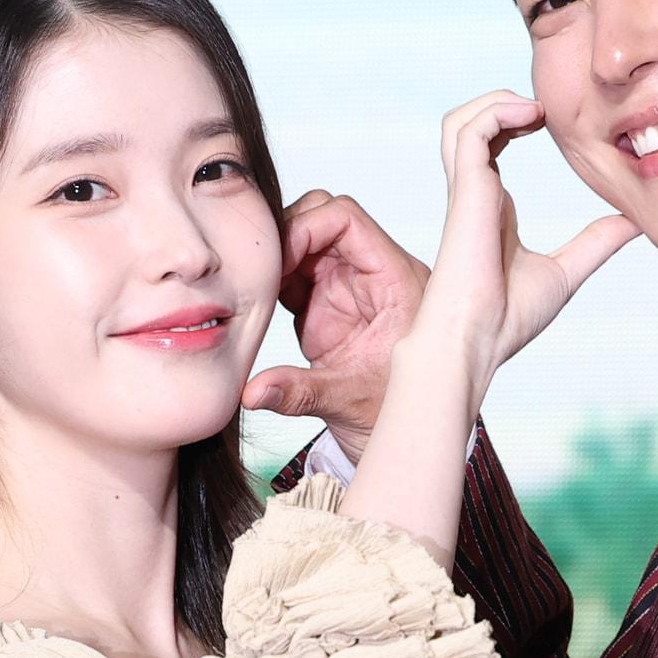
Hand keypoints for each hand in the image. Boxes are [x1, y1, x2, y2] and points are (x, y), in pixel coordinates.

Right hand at [240, 190, 428, 462]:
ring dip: (276, 259)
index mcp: (394, 280)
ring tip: (256, 292)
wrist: (405, 439)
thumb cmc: (396, 415)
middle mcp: (373, 274)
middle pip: (323, 218)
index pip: (347, 219)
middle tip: (261, 275)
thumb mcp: (348, 402)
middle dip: (286, 236)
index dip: (306, 228)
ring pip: (306, 241)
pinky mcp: (328, 305)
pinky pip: (295, 272)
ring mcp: (349, 287)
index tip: (278, 261)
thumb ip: (299, 392)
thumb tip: (252, 392)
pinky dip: (272, 281)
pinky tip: (259, 305)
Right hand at [336, 91, 639, 563]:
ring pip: (462, 121)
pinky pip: (471, 131)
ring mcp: (467, 189)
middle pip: (473, 124)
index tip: (553, 120)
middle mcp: (475, 192)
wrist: (475, 342)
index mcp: (491, 206)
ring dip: (496, 101)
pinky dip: (497, 112)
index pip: (492, 144)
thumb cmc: (506, 319)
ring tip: (536, 108)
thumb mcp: (567, 272)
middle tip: (547, 109)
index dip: (517, 121)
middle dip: (506, 102)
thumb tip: (633, 224)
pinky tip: (531, 117)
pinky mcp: (466, 190)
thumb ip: (596, 243)